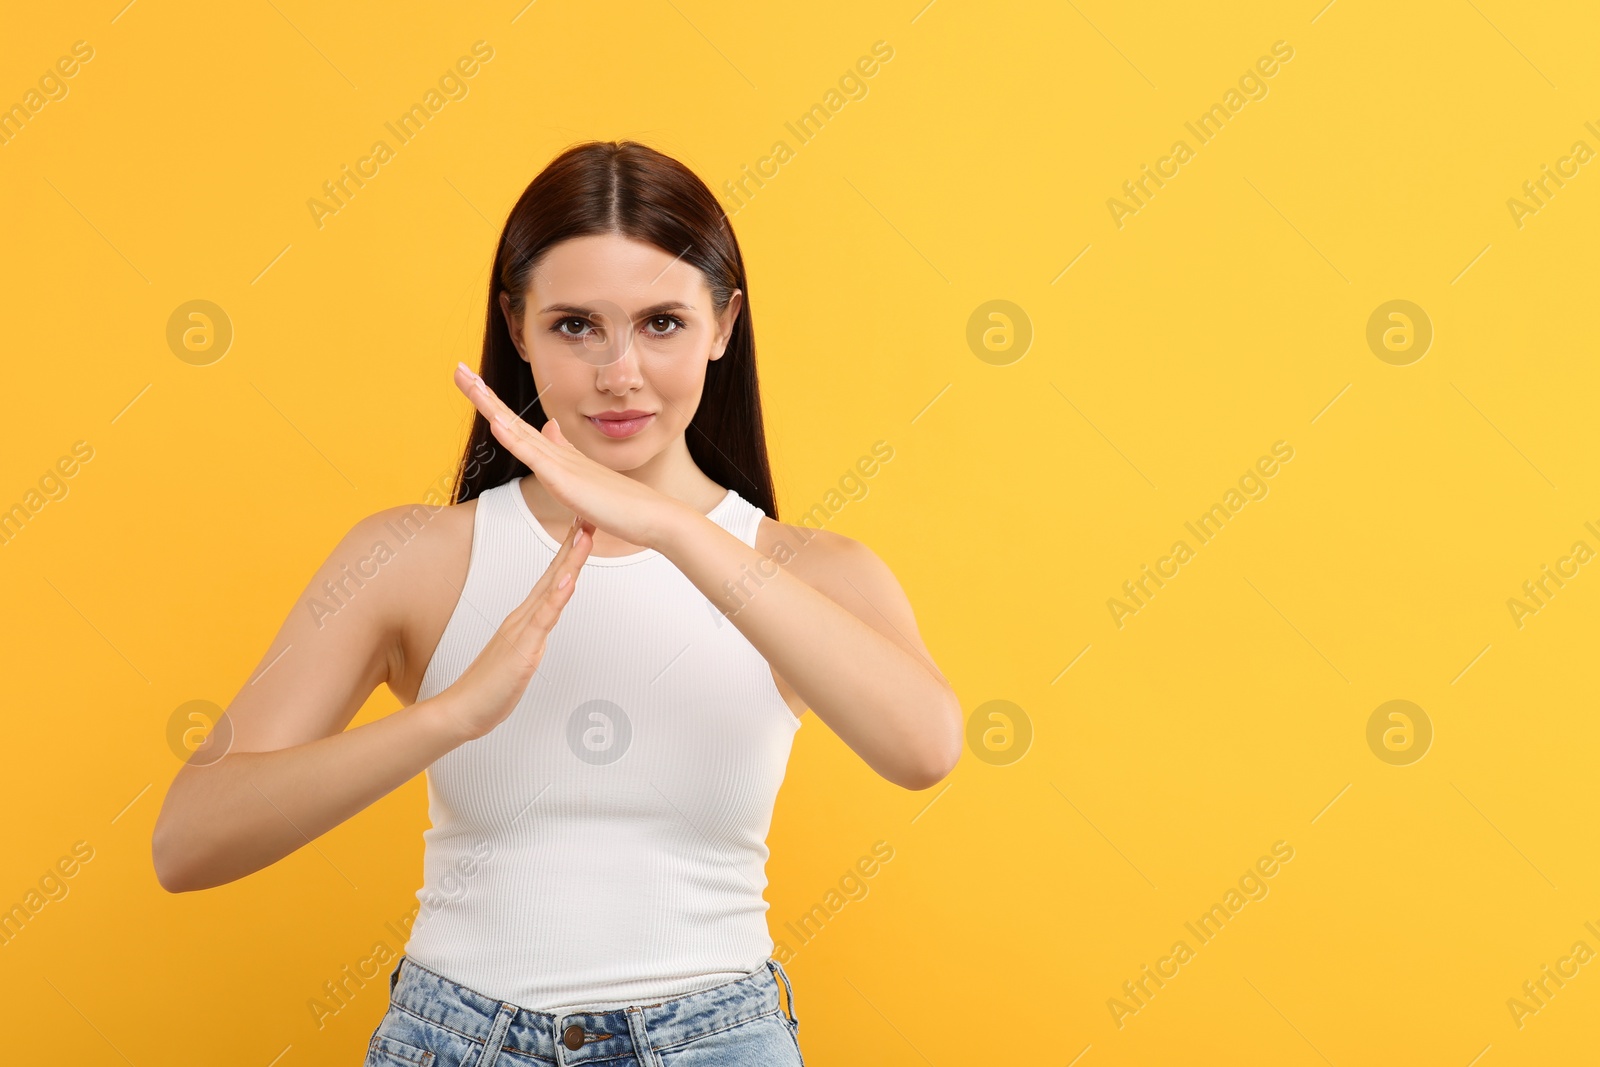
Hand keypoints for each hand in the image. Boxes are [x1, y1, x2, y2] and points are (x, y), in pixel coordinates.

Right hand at [437, 512, 593, 741]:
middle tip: (586, 515)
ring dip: (568, 560)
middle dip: (572, 545)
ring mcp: (522, 630)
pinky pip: (543, 619)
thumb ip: (530, 639)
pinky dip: (556, 597)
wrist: (462, 710)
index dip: (567, 554)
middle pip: (553, 574)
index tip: (581, 529)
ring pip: (551, 588)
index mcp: (524, 619)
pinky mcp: (522, 648)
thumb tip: (543, 629)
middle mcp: (522, 617)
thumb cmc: (489, 688)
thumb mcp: (519, 657)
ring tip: (582, 534)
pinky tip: (567, 580)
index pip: (551, 580)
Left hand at [453, 362, 685, 548]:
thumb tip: (549, 428)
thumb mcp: (584, 476)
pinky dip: (514, 438)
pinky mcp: (566, 480)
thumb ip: (565, 451)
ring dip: (490, 405)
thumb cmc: (623, 503)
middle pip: (511, 420)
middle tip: (458, 370)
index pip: (518, 426)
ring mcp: (562, 464)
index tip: (474, 385)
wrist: (653, 515)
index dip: (494, 405)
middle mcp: (558, 453)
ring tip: (466, 381)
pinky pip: (535, 457)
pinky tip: (496, 423)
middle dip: (483, 395)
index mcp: (559, 455)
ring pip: (517, 430)